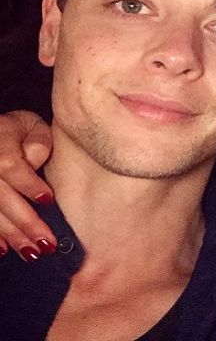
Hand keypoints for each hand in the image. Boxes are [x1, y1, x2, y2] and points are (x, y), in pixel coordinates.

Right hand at [0, 111, 54, 260]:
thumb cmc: (18, 131)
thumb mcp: (31, 125)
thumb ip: (37, 141)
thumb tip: (34, 162)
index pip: (10, 166)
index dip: (28, 184)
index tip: (48, 200)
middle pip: (0, 196)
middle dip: (24, 222)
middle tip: (47, 242)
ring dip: (10, 235)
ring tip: (32, 253)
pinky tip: (4, 250)